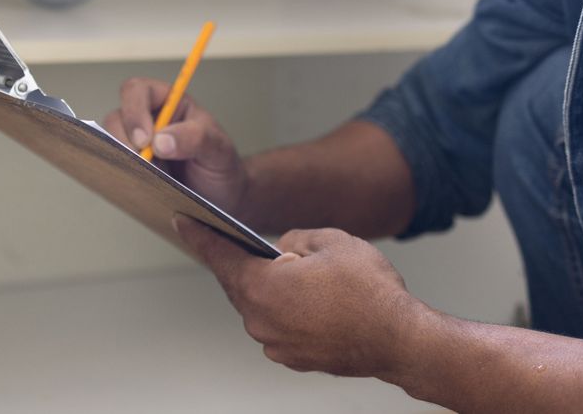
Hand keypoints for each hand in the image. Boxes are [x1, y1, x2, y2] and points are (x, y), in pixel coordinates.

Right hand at [103, 77, 249, 215]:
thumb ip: (195, 138)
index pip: (139, 91)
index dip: (135, 111)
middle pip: (117, 116)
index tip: (145, 140)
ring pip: (111, 141)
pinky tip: (139, 184)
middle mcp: (149, 120)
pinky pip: (114, 165)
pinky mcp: (132, 167)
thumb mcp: (219, 149)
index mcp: (170, 103)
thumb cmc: (221, 165)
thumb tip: (160, 141)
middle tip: (143, 162)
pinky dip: (121, 173)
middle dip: (124, 139)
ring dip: (123, 158)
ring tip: (148, 176)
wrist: (223, 197)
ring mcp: (138, 145)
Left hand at [175, 216, 426, 378]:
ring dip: (271, 289)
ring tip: (299, 274)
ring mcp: (276, 344)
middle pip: (239, 284)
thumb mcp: (332, 240)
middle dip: (243, 263)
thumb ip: (296, 238)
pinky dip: (286, 310)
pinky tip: (311, 300)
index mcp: (263, 288)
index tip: (183, 223)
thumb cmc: (370, 292)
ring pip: (260, 306)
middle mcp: (261, 321)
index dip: (200, 236)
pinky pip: (278, 326)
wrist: (400, 340)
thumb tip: (284, 249)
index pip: (221, 256)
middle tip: (248, 244)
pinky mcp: (293, 357)